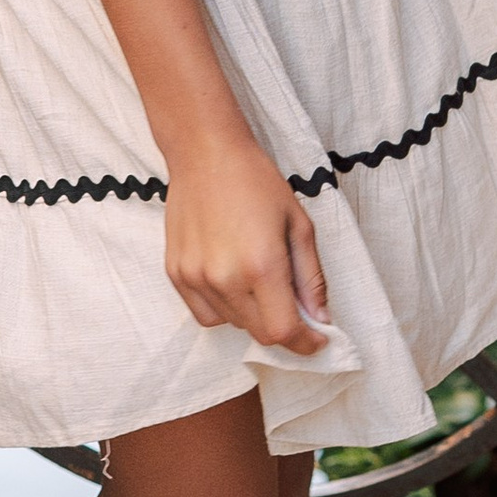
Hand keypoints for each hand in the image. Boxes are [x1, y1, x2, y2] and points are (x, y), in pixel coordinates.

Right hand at [163, 132, 331, 356]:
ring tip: (258, 280)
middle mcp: (224, 277)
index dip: (305, 342)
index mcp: (261, 265)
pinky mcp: (176, 273)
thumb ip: (311, 277)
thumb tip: (320, 318)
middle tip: (295, 309)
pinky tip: (232, 280)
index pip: (283, 331)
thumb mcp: (299, 224)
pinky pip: (204, 314)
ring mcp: (195, 277)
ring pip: (233, 324)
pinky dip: (224, 310)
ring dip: (254, 315)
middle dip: (283, 329)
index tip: (317, 338)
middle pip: (259, 333)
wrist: (205, 153)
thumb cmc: (257, 182)